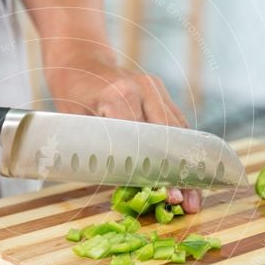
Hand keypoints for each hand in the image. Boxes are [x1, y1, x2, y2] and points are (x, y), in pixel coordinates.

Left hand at [45, 53, 201, 213]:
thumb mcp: (75, 127)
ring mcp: (155, 87)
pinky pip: (177, 124)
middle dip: (181, 175)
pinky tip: (190, 175)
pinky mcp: (161, 90)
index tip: (168, 196)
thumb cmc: (70, 98)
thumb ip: (100, 155)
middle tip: (188, 204)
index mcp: (117, 96)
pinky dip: (183, 150)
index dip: (157, 172)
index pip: (144, 142)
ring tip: (194, 196)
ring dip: (189, 166)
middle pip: (169, 140)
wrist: (78, 60)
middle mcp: (142, 88)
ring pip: (180, 132)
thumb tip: (125, 193)